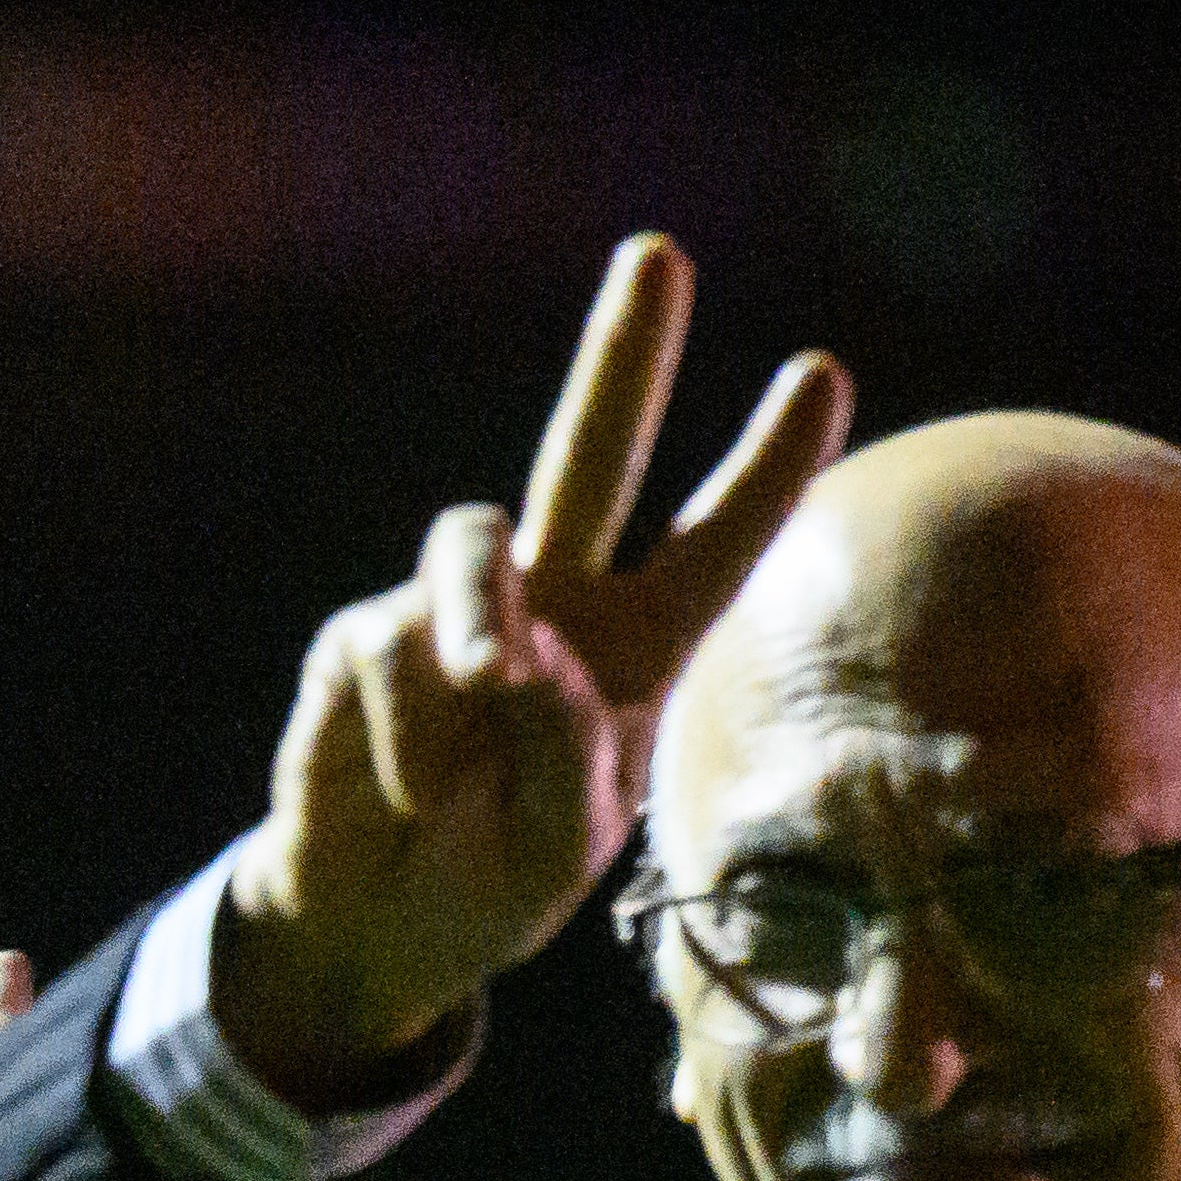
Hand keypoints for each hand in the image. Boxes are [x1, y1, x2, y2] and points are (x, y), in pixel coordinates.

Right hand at [216, 234, 849, 1107]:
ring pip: (471, 543)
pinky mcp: (360, 640)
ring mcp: (450, 612)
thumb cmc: (488, 883)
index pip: (711, 546)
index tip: (820, 373)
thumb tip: (517, 653)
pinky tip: (402, 795)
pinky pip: (389, 651)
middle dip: (622, 354)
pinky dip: (402, 740)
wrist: (370, 925)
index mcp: (632, 653)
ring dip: (477, 615)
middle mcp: (549, 606)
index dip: (763, 466)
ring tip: (482, 681)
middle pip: (590, 452)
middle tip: (658, 255)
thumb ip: (568, 753)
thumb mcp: (565, 849)